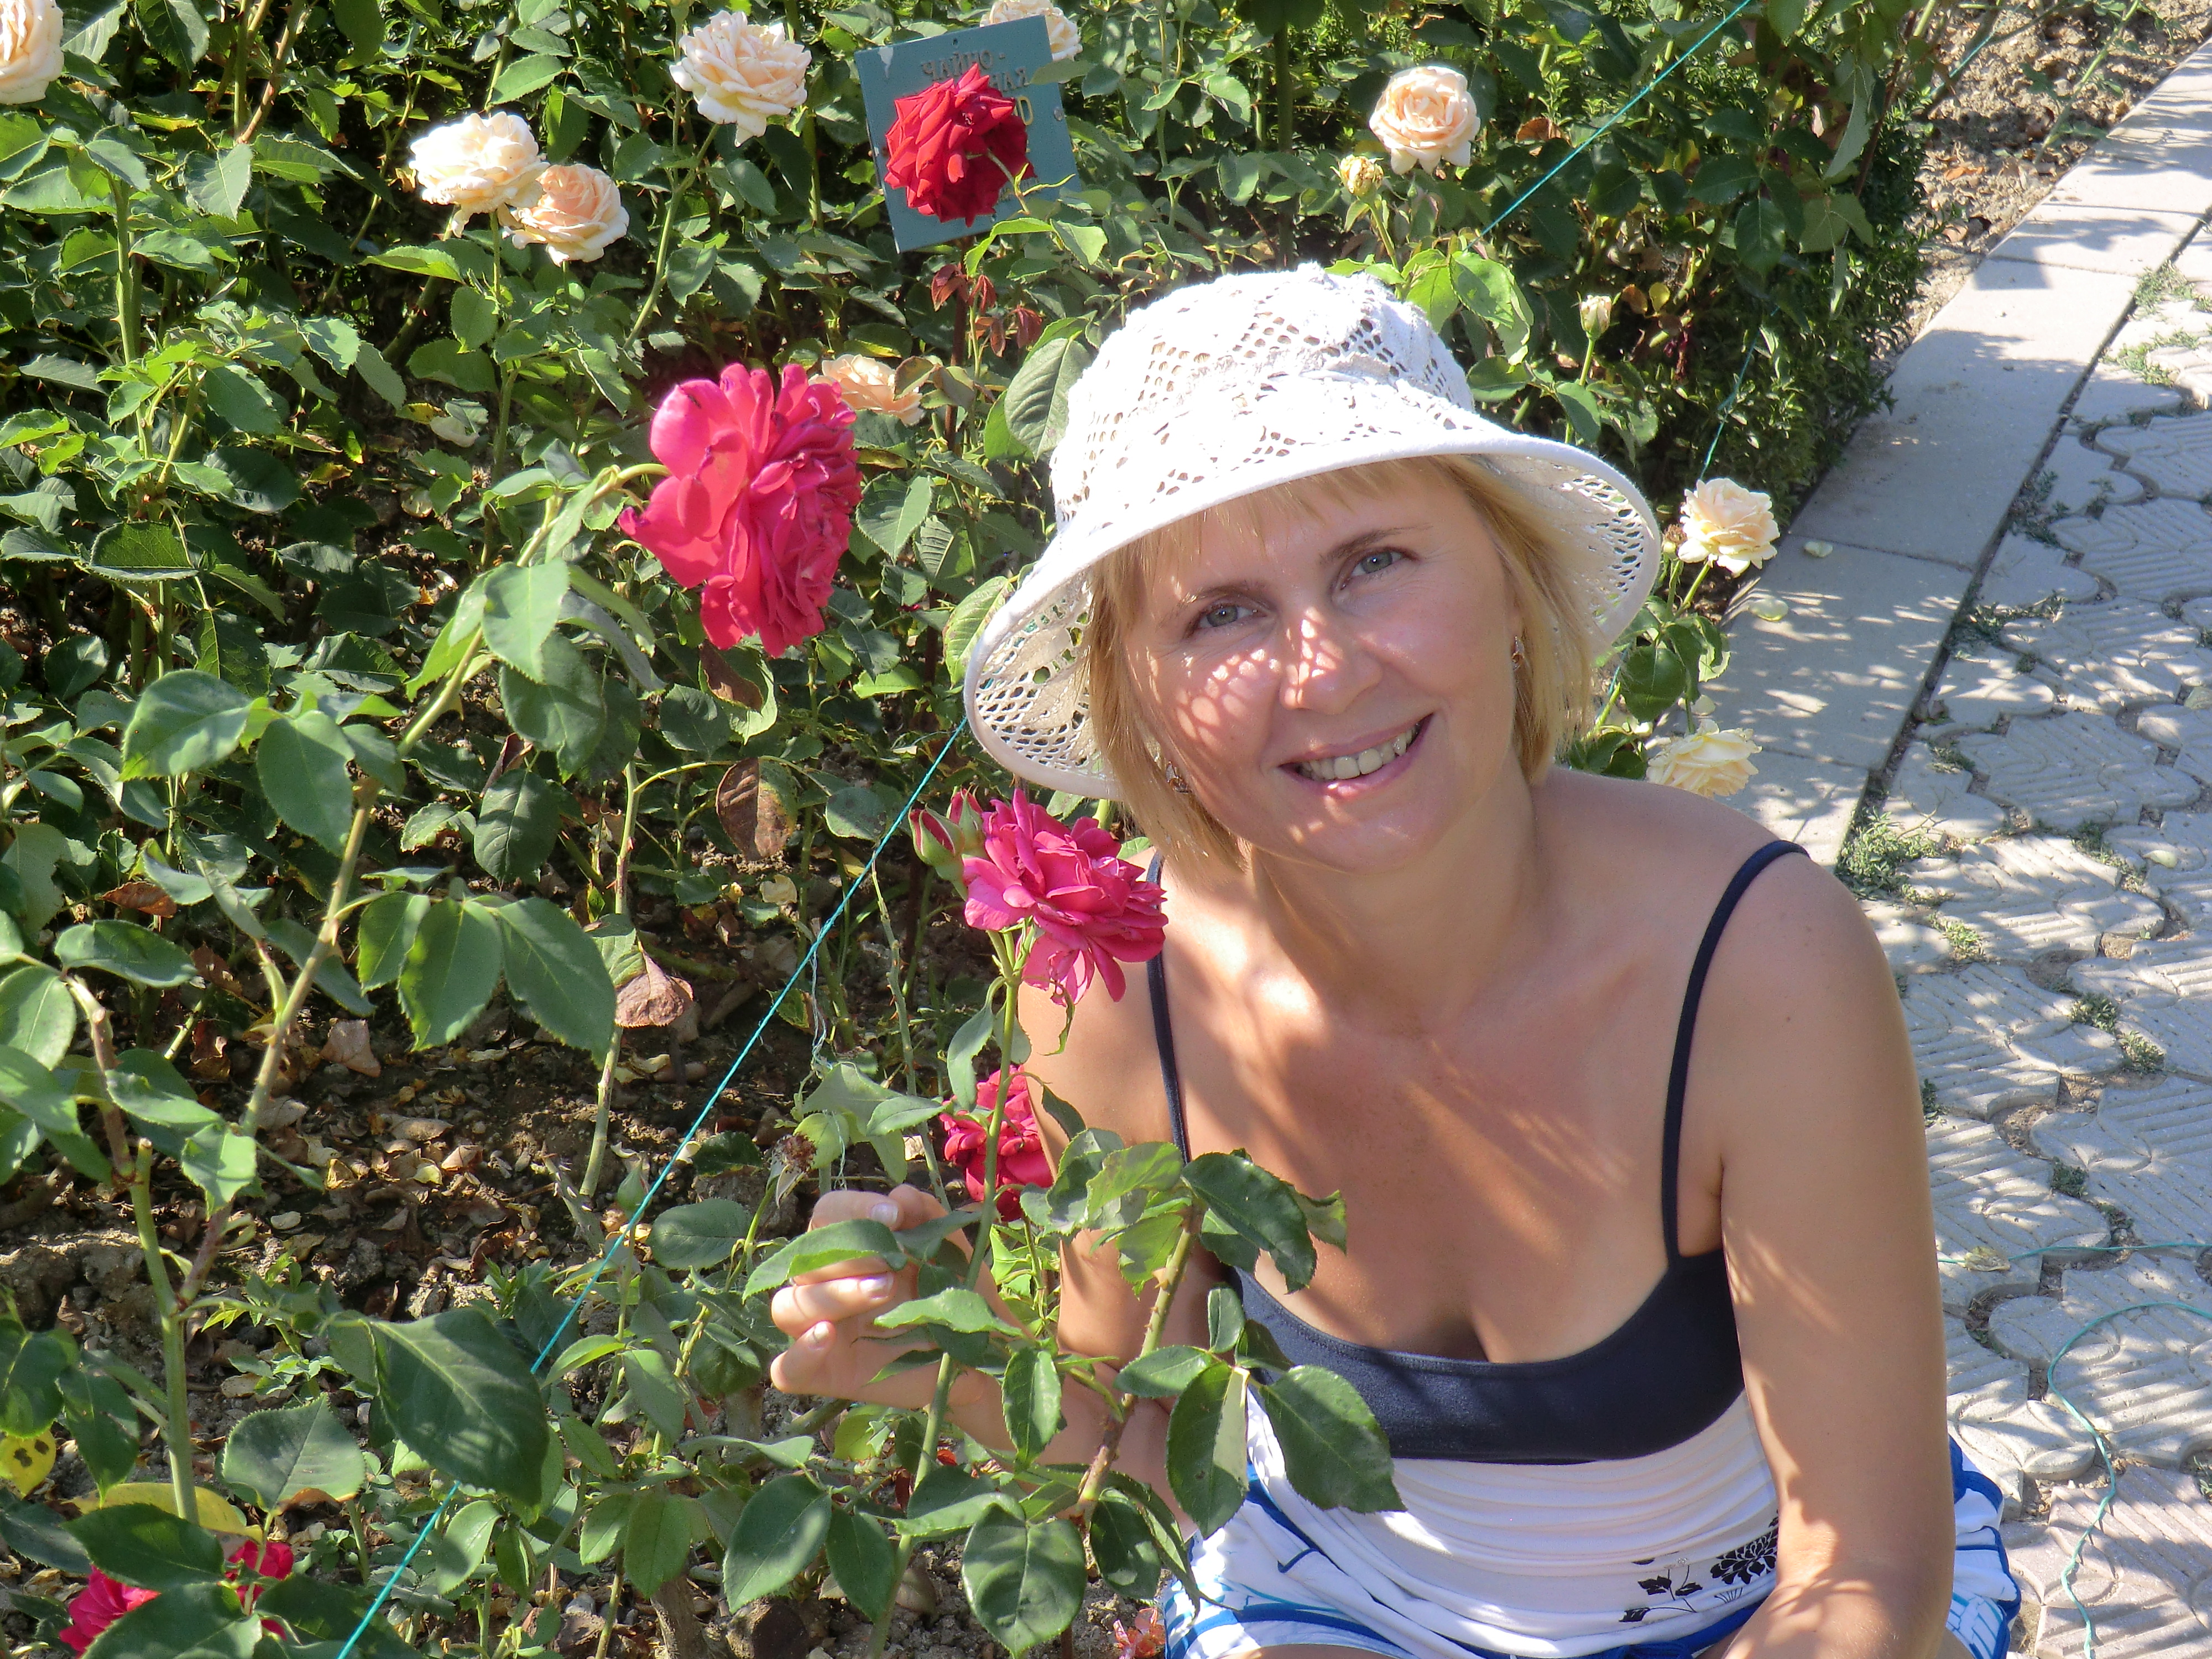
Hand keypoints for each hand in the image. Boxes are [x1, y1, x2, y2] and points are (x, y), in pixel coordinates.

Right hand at [768, 1183, 945, 1404]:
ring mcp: (819, 1331)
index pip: (827, 1215)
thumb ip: (924, 1215)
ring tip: (883, 1291)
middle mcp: (826, 1285)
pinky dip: (800, 1352)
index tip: (893, 1215)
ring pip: (788, 1307)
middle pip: (805, 1261)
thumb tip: (898, 1195)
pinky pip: (786, 1368)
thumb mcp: (947, 1249)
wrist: (975, 1352)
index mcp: (849, 1249)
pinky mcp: (824, 1374)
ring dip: (832, 1295)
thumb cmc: (952, 1293)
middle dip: (849, 1256)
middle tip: (894, 1263)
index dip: (853, 1209)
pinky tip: (827, 1336)